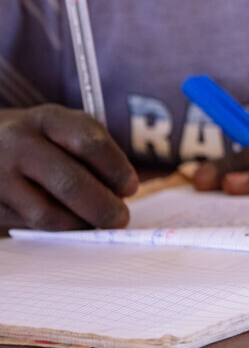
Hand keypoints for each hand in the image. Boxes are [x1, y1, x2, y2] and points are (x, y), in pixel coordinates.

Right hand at [0, 105, 137, 229]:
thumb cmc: (37, 139)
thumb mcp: (62, 129)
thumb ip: (91, 153)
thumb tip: (119, 194)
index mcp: (47, 119)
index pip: (90, 144)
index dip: (117, 170)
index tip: (130, 188)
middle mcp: (18, 144)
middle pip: (70, 183)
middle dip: (103, 207)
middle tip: (119, 219)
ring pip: (47, 212)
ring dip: (79, 224)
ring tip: (93, 224)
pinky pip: (27, 224)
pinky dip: (54, 228)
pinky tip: (66, 223)